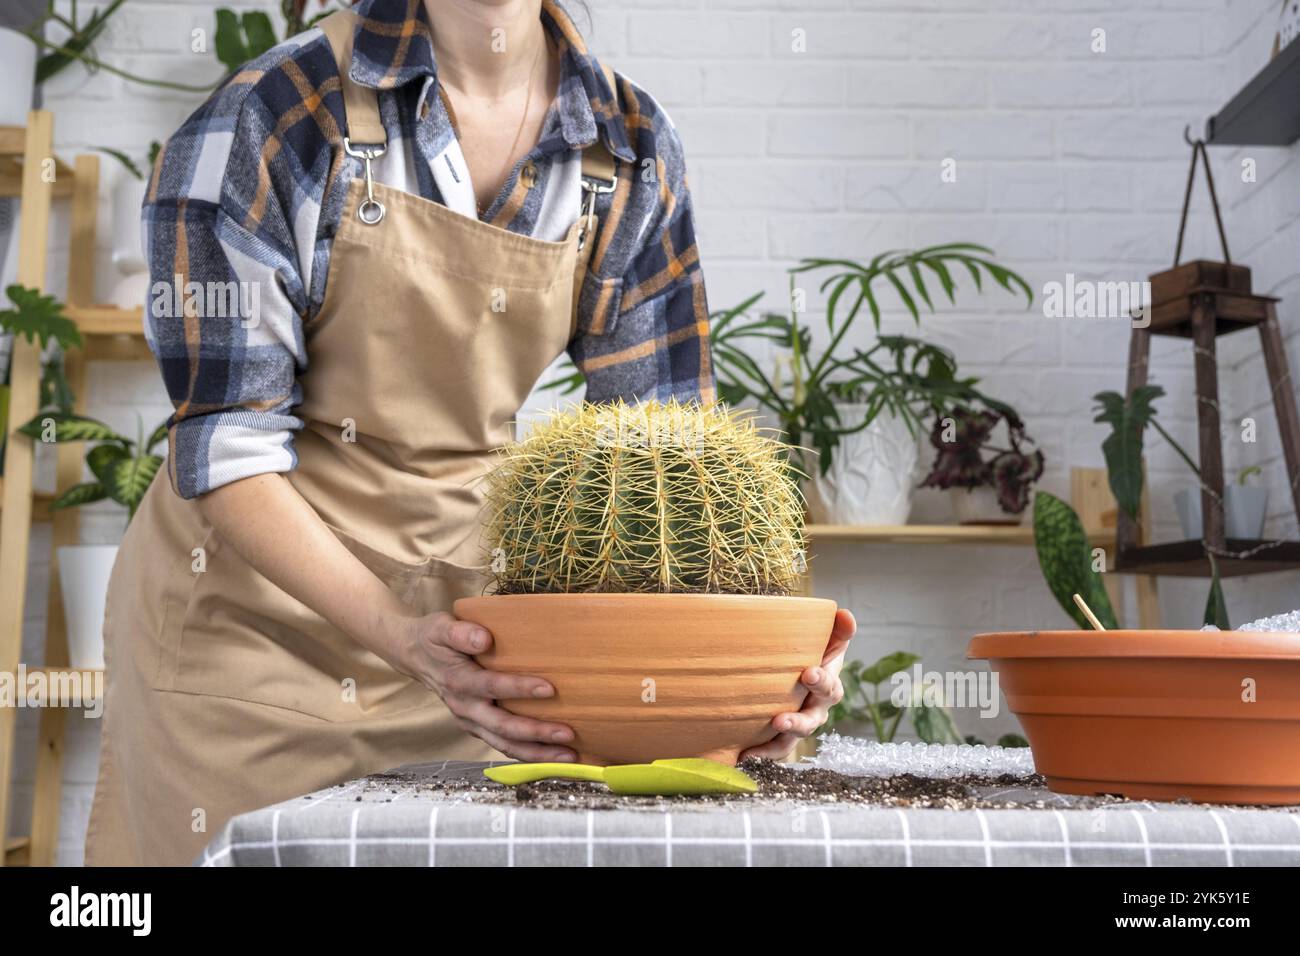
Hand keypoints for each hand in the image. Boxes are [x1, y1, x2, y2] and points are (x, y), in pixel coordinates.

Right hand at [390, 612, 576, 761]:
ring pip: (505, 744)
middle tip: (568, 734)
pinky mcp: (477, 727)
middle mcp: (465, 708)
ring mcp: (471, 722)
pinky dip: (528, 754)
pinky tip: (552, 756)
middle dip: (536, 733)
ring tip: (569, 756)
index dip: (519, 689)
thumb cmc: (434, 638)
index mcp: (458, 681)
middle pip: (502, 727)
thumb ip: (461, 633)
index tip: (550, 688)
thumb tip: (484, 639)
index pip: (492, 687)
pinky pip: (503, 745)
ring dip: (537, 753)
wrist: (414, 655)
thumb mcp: (441, 628)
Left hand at [739, 608, 855, 761]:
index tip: (808, 674)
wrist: (796, 674)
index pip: (829, 686)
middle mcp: (816, 710)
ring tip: (756, 743)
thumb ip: (837, 630)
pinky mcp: (781, 737)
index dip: (821, 682)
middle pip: (812, 721)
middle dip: (798, 721)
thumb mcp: (826, 641)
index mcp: (828, 686)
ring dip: (778, 741)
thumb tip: (844, 614)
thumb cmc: (813, 655)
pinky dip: (762, 754)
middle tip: (780, 720)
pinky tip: (744, 756)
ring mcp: (799, 725)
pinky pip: (775, 750)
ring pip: (793, 739)